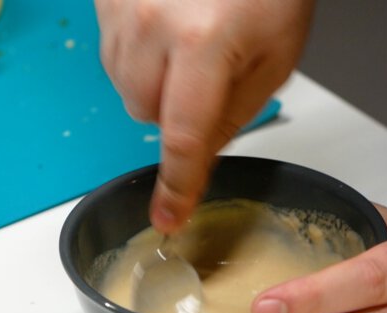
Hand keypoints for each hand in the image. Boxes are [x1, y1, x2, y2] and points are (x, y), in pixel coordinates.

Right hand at [95, 0, 314, 232]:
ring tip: (189, 39)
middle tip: (208, 74)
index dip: (177, 185)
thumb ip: (234, 112)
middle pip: (144, 112)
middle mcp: (150, 24)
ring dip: (155, 81)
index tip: (168, 218)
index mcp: (203, 42)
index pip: (182, 137)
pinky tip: (168, 24)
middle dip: (175, 109)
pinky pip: (112, 51)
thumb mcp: (274, 53)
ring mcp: (120, 8)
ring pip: (124, 84)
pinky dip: (138, 52)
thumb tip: (199, 155)